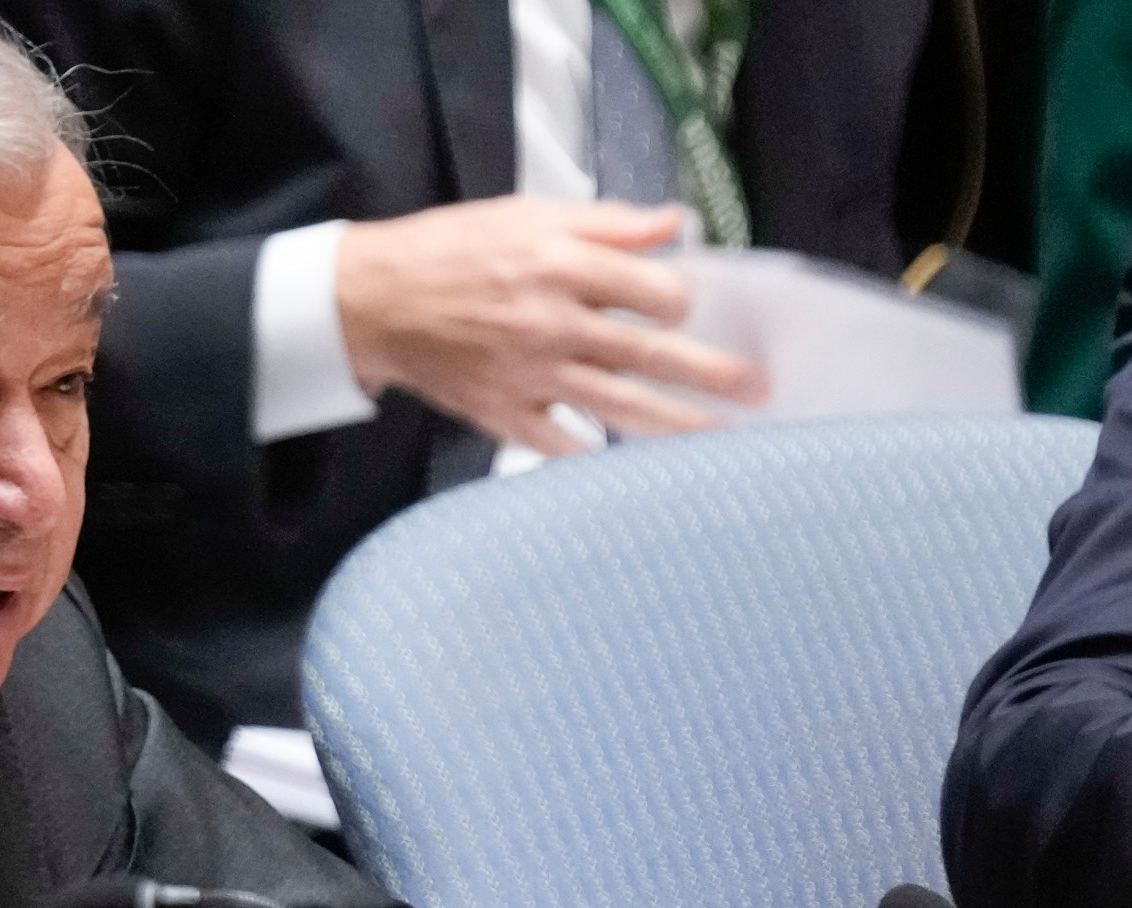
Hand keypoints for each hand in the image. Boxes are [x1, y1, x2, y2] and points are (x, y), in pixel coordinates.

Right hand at [330, 198, 766, 454]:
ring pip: (621, 406)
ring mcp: (530, 375)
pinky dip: (597, 458)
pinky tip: (632, 468)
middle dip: (713, 374)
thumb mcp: (528, 214)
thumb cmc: (450, 251)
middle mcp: (552, 323)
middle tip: (758, 389)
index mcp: (560, 265)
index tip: (682, 308)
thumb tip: (674, 224)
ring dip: (678, 424)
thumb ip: (607, 222)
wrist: (373, 302)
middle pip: (652, 355)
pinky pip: (563, 444)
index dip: (680, 301)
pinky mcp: (505, 412)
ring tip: (722, 436)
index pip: (654, 292)